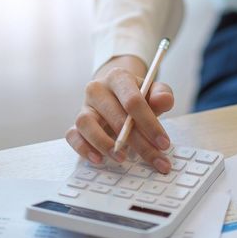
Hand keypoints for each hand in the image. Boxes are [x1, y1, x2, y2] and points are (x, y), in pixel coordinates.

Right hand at [66, 56, 174, 172]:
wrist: (116, 95)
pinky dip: (83, 148)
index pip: (133, 100)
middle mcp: (97, 90)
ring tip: (122, 158)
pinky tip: (99, 159)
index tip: (164, 143)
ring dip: (104, 143)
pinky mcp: (75, 124)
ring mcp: (84, 107)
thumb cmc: (137, 96)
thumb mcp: (153, 91)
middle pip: (115, 116)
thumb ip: (162, 94)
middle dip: (138, 141)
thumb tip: (163, 101)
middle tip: (154, 158)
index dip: (150, 124)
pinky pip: (72, 136)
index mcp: (118, 77)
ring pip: (86, 124)